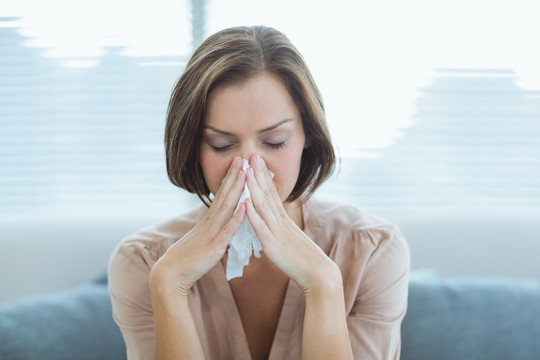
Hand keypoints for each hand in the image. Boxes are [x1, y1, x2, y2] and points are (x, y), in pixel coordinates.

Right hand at [150, 156, 246, 296]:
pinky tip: (245, 207)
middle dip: (234, 176)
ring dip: (237, 190)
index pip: (221, 195)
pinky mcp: (214, 247)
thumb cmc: (189, 258)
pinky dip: (237, 218)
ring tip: (245, 174)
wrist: (171, 273)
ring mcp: (212, 233)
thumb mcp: (204, 239)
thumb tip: (228, 225)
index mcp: (208, 220)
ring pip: (226, 208)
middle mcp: (210, 222)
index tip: (238, 163)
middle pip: (224, 195)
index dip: (230, 178)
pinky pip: (227, 231)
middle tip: (242, 158)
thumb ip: (216, 230)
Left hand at [244, 154, 340, 294]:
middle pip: (268, 193)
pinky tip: (245, 202)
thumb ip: (282, 229)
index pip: (272, 193)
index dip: (264, 176)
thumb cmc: (304, 260)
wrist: (318, 274)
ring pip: (263, 206)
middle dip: (258, 174)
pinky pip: (261, 227)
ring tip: (246, 171)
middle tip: (251, 155)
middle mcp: (281, 222)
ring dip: (254, 188)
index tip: (257, 161)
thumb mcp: (291, 239)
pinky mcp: (273, 245)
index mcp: (284, 220)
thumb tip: (276, 222)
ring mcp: (277, 232)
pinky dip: (253, 214)